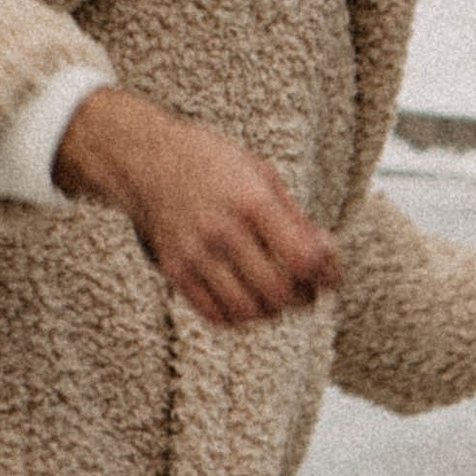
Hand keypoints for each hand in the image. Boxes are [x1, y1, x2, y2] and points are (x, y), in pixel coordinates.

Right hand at [54, 86, 341, 327]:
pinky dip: (240, 318)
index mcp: (252, 202)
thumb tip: (326, 260)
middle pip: (278, 292)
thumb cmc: (212, 163)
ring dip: (273, 311)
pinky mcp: (173, 271)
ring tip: (279, 296)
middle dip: (304, 297)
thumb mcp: (261, 175)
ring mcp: (194, 254)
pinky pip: (214, 315)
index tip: (331, 273)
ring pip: (248, 311)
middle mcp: (222, 231)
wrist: (144, 157)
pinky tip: (249, 300)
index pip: (303, 259)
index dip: (327, 274)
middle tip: (308, 290)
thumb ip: (294, 218)